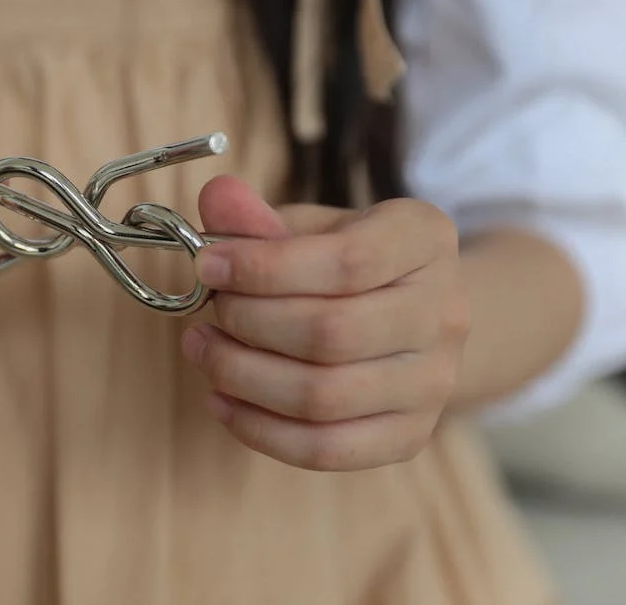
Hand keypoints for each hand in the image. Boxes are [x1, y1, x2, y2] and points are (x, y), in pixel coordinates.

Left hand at [181, 176, 469, 470]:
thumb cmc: (342, 263)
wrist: (409, 315)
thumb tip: (217, 198)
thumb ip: (256, 216)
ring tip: (202, 349)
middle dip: (248, 323)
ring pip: (323, 397)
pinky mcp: (410, 436)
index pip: (348, 262)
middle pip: (332, 334)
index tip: (207, 265)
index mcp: (425, 239)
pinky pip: (325, 449)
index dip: (264, 268)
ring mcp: (435, 382)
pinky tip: (221, 400)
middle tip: (207, 311)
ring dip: (242, 376)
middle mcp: (445, 312)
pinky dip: (259, 430)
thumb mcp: (307, 225)